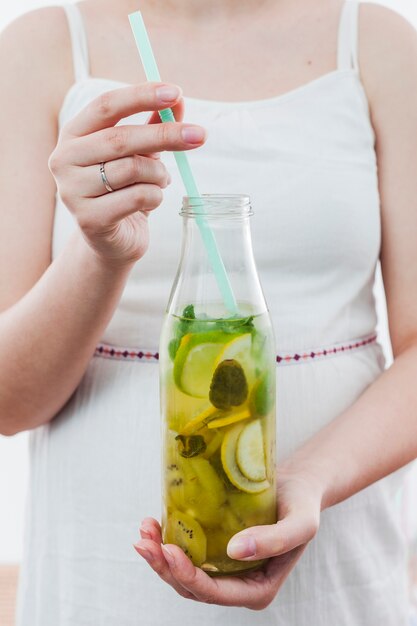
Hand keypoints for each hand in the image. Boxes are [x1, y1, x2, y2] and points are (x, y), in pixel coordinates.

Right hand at [48, 82, 205, 266]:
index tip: (175, 92)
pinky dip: (156, 196)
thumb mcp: (139, 154)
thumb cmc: (124, 190)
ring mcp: (72, 191)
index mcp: (73, 135)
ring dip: (159, 174)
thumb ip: (153, 126)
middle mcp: (64, 159)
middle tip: (199, 135)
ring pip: (132, 169)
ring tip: (162, 180)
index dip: (141, 96)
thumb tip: (178, 100)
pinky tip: (152, 200)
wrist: (112, 240)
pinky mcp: (89, 219)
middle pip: (120, 138)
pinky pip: (138, 197)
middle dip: (165, 135)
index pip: (105, 106)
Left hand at [134, 469, 322, 609]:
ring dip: (160, 555)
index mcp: (258, 588)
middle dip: (165, 567)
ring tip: (144, 531)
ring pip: (183, 573)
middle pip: (192, 587)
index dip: (188, 576)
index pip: (215, 593)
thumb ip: (275, 540)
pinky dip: (167, 541)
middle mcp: (237, 585)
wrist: (297, 486)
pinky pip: (186, 553)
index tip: (169, 550)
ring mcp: (223, 569)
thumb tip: (234, 551)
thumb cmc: (302, 505)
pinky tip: (154, 523)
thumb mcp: (300, 523)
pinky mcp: (214, 550)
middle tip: (145, 541)